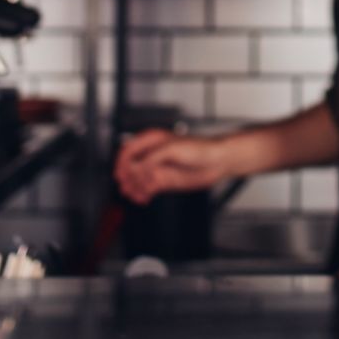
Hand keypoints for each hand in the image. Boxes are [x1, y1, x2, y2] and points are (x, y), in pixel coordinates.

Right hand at [112, 129, 228, 204]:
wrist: (217, 161)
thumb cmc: (199, 148)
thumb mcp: (171, 149)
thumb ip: (151, 159)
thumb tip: (135, 167)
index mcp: (152, 140)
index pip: (128, 150)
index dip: (122, 162)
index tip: (121, 173)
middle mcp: (153, 154)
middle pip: (130, 167)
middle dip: (127, 177)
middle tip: (127, 186)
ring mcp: (158, 168)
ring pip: (137, 179)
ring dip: (133, 188)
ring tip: (135, 195)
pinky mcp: (164, 181)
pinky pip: (147, 189)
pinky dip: (142, 194)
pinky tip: (143, 198)